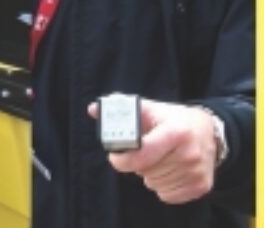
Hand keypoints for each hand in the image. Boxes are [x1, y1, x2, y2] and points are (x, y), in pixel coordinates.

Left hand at [88, 99, 217, 203]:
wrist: (209, 131)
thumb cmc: (172, 119)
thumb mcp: (150, 109)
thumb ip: (121, 109)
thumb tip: (94, 109)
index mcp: (175, 132)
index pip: (141, 157)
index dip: (122, 160)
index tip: (115, 156)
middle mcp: (189, 153)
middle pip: (145, 172)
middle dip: (137, 164)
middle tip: (143, 152)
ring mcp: (196, 172)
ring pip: (154, 184)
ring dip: (149, 175)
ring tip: (158, 159)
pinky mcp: (201, 186)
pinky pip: (167, 195)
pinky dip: (162, 186)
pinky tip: (167, 170)